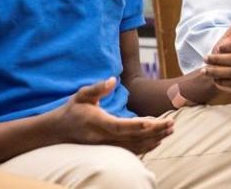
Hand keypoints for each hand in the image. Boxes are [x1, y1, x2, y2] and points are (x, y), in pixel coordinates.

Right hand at [51, 77, 172, 153]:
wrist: (57, 131)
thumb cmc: (72, 110)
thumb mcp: (81, 95)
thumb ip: (97, 88)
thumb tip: (113, 79)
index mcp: (99, 123)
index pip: (125, 126)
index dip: (143, 126)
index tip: (160, 121)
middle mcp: (104, 138)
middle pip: (134, 138)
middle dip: (155, 132)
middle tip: (172, 124)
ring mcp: (106, 147)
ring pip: (134, 147)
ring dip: (154, 140)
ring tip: (170, 131)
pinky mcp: (108, 150)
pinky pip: (129, 151)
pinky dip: (145, 147)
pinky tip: (157, 142)